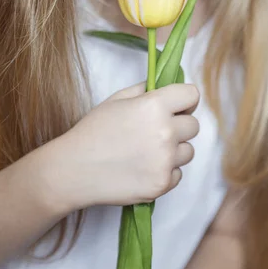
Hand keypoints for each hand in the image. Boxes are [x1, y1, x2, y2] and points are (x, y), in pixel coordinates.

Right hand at [52, 82, 199, 211]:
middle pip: (194, 125)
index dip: (185, 100)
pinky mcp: (162, 184)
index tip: (177, 106)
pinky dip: (165, 172)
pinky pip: (178, 174)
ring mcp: (165, 160)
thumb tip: (166, 85)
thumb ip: (145, 89)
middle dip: (179, 126)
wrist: (73, 170)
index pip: (192, 95)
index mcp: (155, 106)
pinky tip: (143, 169)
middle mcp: (165, 132)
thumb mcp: (116, 100)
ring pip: (188, 151)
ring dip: (174, 150)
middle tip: (156, 131)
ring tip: (147, 152)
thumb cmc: (92, 131)